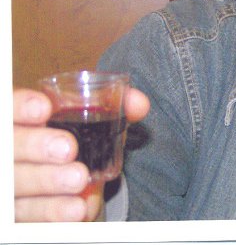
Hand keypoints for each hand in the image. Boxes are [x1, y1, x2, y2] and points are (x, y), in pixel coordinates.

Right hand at [13, 87, 149, 221]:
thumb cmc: (79, 139)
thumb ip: (118, 106)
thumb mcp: (96, 119)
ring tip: (80, 179)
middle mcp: (11, 150)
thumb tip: (139, 103)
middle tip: (69, 148)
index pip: (10, 107)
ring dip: (48, 182)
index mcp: (23, 119)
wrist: (73, 179)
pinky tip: (76, 209)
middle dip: (36, 146)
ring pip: (17, 184)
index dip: (21, 106)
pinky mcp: (20, 214)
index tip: (44, 108)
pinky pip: (29, 216)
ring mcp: (12, 184)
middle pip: (10, 147)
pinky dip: (53, 212)